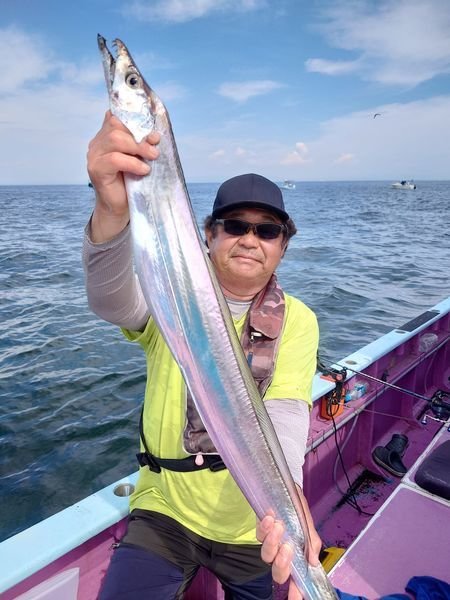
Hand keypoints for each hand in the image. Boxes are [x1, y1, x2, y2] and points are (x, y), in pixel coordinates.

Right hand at [87, 111, 159, 241]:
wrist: (121, 207)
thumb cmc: (131, 181)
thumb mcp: (139, 158)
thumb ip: (141, 144)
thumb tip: (153, 134)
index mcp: (105, 136)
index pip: (116, 118)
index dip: (135, 122)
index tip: (152, 132)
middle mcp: (97, 144)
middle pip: (115, 126)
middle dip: (139, 136)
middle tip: (155, 150)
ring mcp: (94, 156)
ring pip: (115, 140)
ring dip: (138, 147)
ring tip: (152, 157)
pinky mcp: (96, 170)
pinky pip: (115, 159)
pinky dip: (133, 163)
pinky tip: (143, 170)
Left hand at [257, 513, 321, 599]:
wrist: (288, 490)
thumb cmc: (299, 511)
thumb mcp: (308, 526)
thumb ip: (312, 543)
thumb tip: (313, 562)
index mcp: (296, 556)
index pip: (296, 579)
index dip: (296, 591)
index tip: (296, 598)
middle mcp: (281, 553)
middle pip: (278, 572)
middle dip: (283, 563)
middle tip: (288, 547)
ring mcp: (270, 542)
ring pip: (267, 555)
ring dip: (273, 542)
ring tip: (278, 527)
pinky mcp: (260, 529)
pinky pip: (259, 534)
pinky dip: (264, 527)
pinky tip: (270, 517)